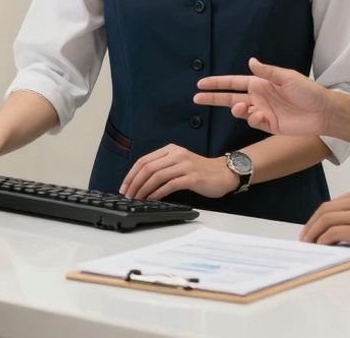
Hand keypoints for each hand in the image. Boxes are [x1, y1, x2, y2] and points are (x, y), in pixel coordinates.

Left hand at [119, 144, 238, 200]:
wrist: (225, 173)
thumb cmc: (201, 171)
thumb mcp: (180, 162)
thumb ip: (163, 167)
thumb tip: (141, 182)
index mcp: (171, 149)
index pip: (144, 160)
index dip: (131, 174)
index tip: (124, 187)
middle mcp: (176, 154)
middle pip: (148, 168)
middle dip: (134, 183)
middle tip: (127, 195)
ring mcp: (184, 165)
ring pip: (156, 176)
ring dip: (143, 189)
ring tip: (137, 199)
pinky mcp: (192, 178)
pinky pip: (169, 185)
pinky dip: (157, 193)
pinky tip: (152, 199)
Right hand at [194, 58, 332, 136]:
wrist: (323, 112)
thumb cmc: (308, 91)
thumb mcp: (287, 77)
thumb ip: (267, 72)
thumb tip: (250, 61)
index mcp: (260, 83)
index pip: (233, 83)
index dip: (217, 83)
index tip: (201, 83)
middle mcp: (258, 97)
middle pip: (229, 98)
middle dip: (213, 98)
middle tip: (196, 98)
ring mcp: (262, 111)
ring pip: (240, 111)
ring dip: (237, 110)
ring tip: (242, 108)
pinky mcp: (269, 125)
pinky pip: (254, 122)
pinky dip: (252, 119)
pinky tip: (259, 116)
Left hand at [299, 186, 349, 252]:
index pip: (333, 203)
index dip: (320, 216)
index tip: (314, 227)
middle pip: (324, 210)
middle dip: (311, 224)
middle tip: (305, 237)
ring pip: (325, 219)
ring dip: (313, 232)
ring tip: (308, 243)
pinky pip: (334, 232)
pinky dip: (324, 239)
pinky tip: (321, 246)